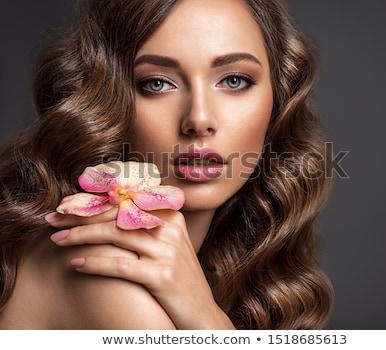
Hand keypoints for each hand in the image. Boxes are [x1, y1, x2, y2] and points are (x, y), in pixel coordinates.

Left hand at [46, 209, 234, 329]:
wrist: (202, 313)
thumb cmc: (178, 279)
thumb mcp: (168, 246)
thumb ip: (146, 227)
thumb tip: (108, 214)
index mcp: (171, 217)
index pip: (126, 201)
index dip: (94, 201)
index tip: (68, 205)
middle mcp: (170, 229)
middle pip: (118, 214)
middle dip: (81, 216)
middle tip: (54, 219)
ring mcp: (168, 252)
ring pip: (116, 234)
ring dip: (81, 236)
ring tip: (57, 240)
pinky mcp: (162, 275)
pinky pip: (120, 265)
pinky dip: (94, 264)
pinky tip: (75, 265)